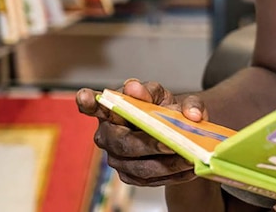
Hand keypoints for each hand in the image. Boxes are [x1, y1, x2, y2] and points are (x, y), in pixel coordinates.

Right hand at [76, 79, 207, 185]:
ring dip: (166, 164)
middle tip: (170, 143)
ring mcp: (117, 158)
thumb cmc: (164, 110)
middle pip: (123, 143)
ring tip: (189, 158)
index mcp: (113, 109)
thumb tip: (188, 112)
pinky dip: (172, 174)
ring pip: (139, 167)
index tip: (87, 96)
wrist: (174, 130)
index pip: (94, 105)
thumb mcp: (172, 99)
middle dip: (148, 144)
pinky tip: (188, 168)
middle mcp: (108, 135)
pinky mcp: (130, 176)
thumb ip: (181, 101)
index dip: (89, 103)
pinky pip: (151, 180)